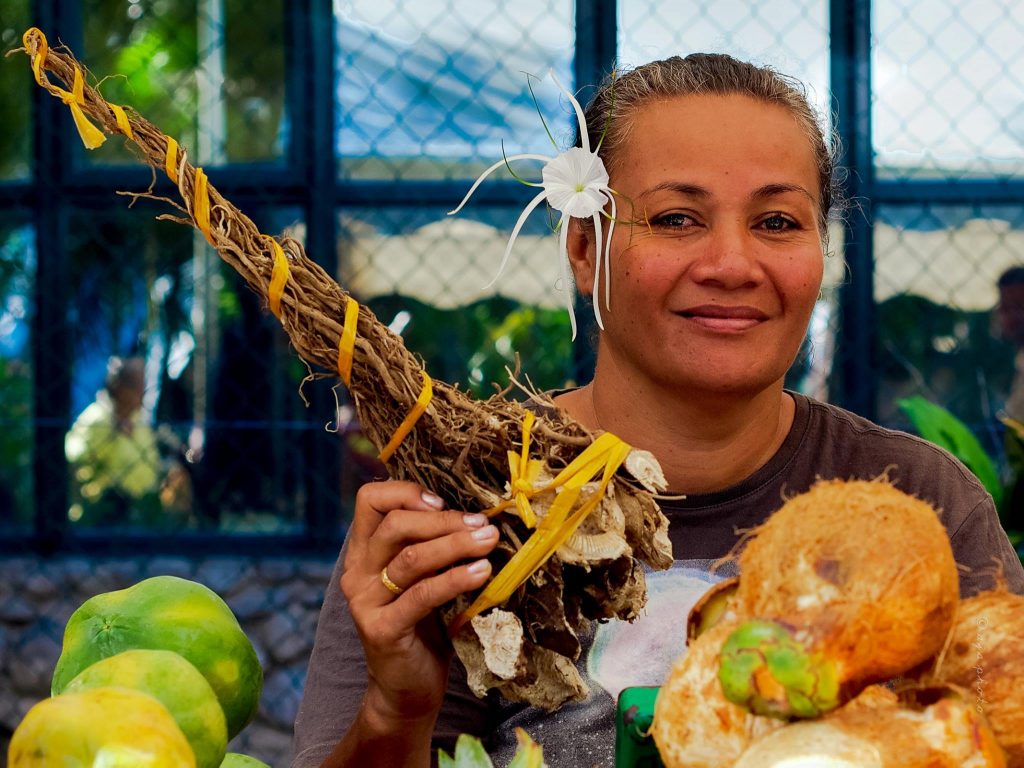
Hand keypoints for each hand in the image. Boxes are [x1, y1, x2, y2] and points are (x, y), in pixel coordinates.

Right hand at [341, 481, 498, 727]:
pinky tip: (481, 573)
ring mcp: (365, 601)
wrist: (406, 689)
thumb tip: (475, 515)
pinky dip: (455, 579)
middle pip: (395, 525)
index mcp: (363, 552)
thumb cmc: (421, 626)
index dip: (405, 492)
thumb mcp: (422, 577)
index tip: (442, 503)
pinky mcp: (382, 629)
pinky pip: (422, 594)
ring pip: (411, 558)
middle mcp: (356, 572)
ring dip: (456, 545)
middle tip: (483, 525)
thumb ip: (429, 546)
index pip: (370, 500)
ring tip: (489, 541)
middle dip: (444, 520)